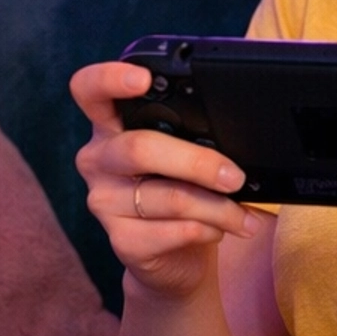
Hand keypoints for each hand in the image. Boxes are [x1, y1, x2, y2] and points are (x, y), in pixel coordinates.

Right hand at [72, 59, 256, 301]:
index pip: (90, 90)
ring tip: (246, 215)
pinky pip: (173, 232)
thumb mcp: (187, 151)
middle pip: (140, 148)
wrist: (177, 257)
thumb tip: (243, 126)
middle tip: (235, 177)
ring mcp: (105, 201)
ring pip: (170, 197)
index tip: (142, 78)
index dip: (110, 78)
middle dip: (199, 163)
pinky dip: (208, 230)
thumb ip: (196, 132)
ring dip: (220, 208)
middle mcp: (99, 159)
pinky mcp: (122, 241)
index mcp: (112, 125)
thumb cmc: (184, 187)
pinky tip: (220, 230)